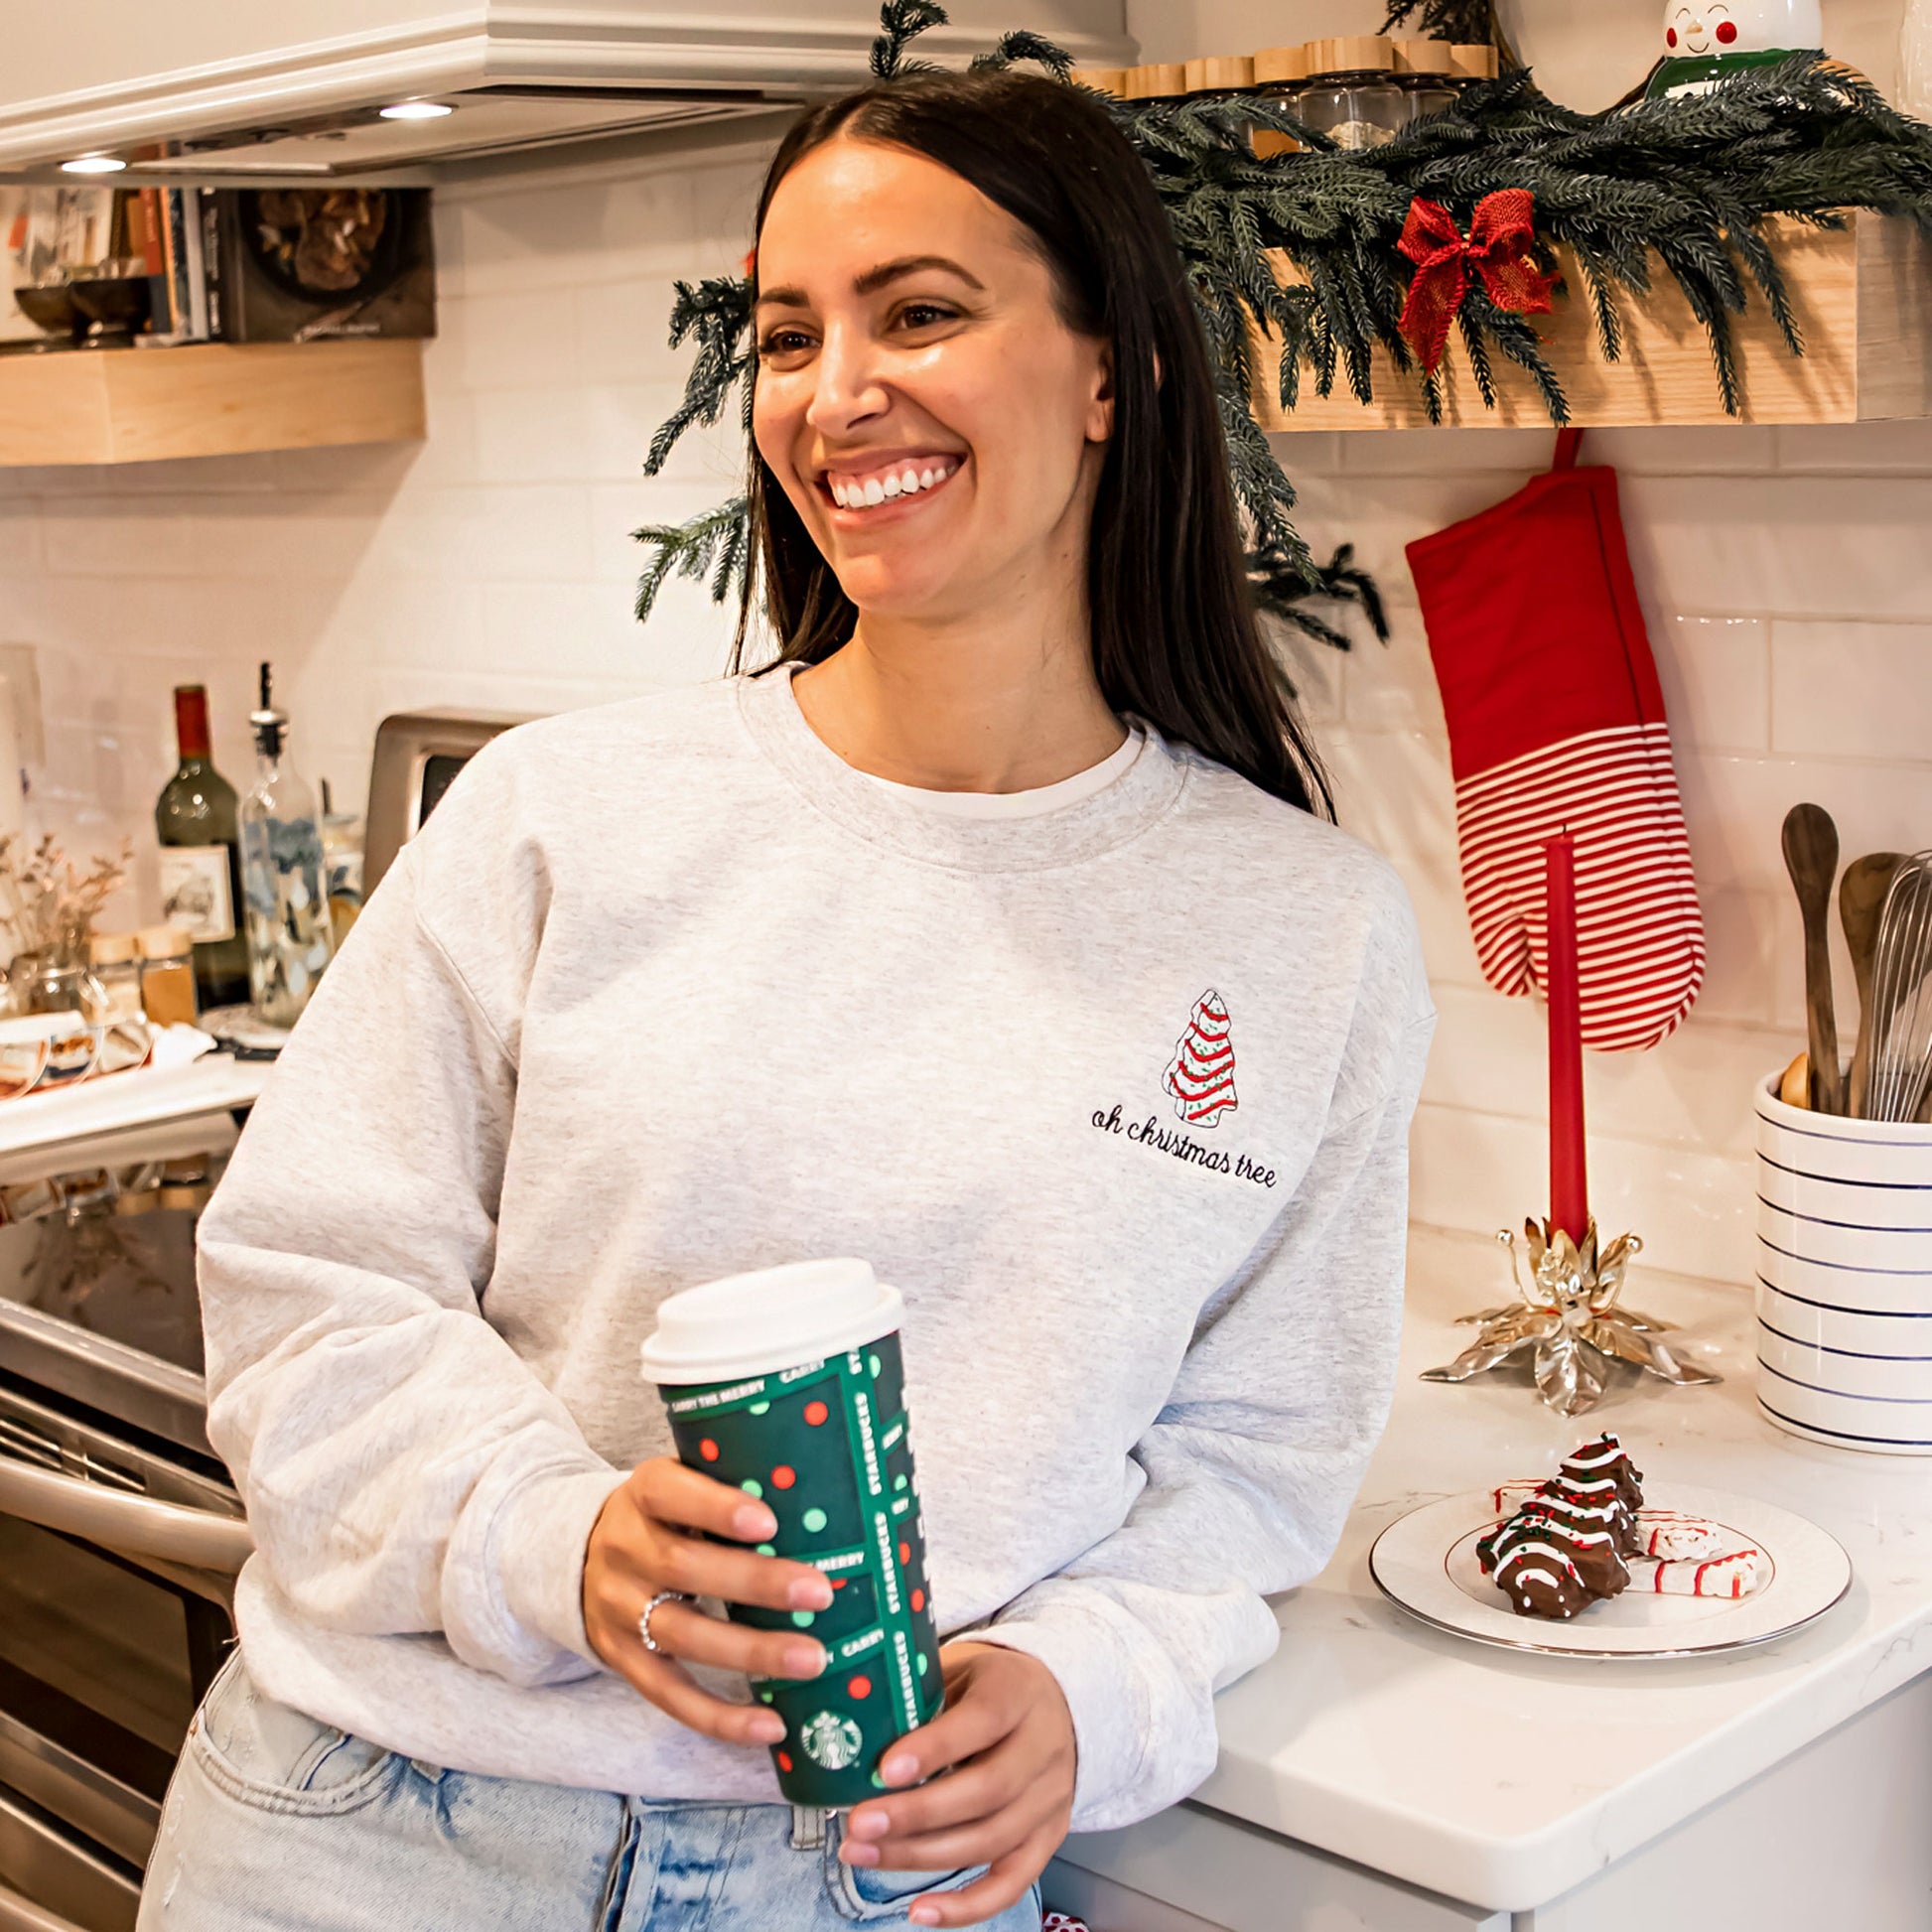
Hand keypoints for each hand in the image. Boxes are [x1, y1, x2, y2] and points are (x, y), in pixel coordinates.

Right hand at [582, 1456, 834, 1745]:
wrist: (579, 1557)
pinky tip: (771, 1725)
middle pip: (684, 1567)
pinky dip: (720, 1716)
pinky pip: (670, 1695)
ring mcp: (619, 1610)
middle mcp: (623, 1550)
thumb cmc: (665, 1514)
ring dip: (751, 1652)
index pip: (670, 1493)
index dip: (717, 1508)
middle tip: (819, 1593)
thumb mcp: (682, 1482)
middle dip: (756, 1583)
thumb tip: (820, 1500)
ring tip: (811, 1659)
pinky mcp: (623, 1660)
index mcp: (643, 1494)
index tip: (769, 1522)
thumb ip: (731, 1483)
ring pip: (683, 1635)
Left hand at [838, 1642, 1075, 1927]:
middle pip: (986, 1791)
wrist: (1058, 1705)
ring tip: (863, 1854)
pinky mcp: (1048, 1840)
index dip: (934, 1748)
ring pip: (990, 1840)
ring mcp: (1051, 1799)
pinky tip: (920, 1912)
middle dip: (917, 1814)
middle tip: (859, 1823)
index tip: (885, 1770)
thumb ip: (923, 1698)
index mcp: (1020, 1693)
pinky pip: (1010, 1883)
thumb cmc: (991, 1687)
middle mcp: (1044, 1749)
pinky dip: (965, 1906)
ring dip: (921, 1856)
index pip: (983, 1720)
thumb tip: (856, 1735)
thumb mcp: (962, 1670)